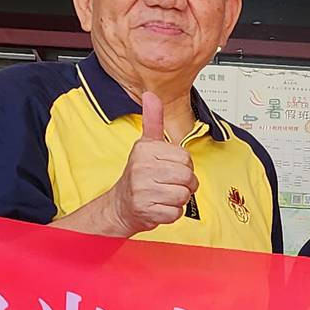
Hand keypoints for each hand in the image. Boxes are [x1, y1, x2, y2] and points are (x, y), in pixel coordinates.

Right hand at [102, 90, 198, 237]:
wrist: (122, 205)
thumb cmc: (139, 175)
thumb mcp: (146, 144)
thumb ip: (153, 121)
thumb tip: (151, 95)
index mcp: (145, 149)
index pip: (185, 158)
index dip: (184, 166)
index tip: (170, 168)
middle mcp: (142, 168)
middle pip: (187, 177)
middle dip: (185, 184)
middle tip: (170, 184)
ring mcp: (143, 190)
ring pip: (183, 195)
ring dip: (178, 199)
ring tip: (164, 195)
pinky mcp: (146, 210)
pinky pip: (176, 213)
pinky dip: (172, 213)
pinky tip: (159, 206)